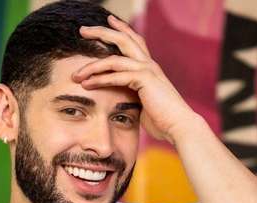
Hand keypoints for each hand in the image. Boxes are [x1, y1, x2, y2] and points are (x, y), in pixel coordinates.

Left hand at [73, 15, 200, 143]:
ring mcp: (147, 70)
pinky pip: (116, 75)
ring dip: (92, 65)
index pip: (134, 41)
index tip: (107, 21)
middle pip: (123, 39)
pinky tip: (87, 84)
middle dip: (102, 32)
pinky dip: (100, 79)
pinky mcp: (144, 79)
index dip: (121, 29)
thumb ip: (133, 95)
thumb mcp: (144, 103)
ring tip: (76, 73)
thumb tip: (121, 99)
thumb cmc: (163, 120)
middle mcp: (149, 64)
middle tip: (83, 30)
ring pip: (114, 59)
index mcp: (150, 67)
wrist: (180, 126)